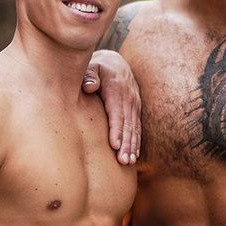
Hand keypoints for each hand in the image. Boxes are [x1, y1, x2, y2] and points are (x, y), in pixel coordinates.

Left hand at [83, 49, 140, 164]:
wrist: (115, 64)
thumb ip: (89, 76)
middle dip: (126, 143)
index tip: (114, 145)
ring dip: (132, 146)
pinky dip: (136, 143)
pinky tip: (133, 156)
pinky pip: (137, 128)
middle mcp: (129, 98)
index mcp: (117, 89)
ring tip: (128, 162)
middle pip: (128, 124)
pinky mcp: (136, 110)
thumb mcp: (92, 67)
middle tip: (123, 160)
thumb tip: (89, 86)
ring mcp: (134, 105)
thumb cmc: (97, 68)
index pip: (117, 112)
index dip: (116, 129)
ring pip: (134, 128)